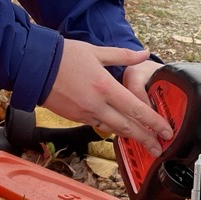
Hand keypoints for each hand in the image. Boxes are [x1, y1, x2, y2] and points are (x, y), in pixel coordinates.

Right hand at [42, 40, 172, 155]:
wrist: (34, 67)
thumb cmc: (64, 56)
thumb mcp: (96, 51)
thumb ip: (122, 55)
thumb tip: (143, 53)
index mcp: (105, 87)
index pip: (136, 109)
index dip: (154, 122)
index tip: (166, 131)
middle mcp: (97, 104)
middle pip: (127, 127)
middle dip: (146, 139)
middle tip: (160, 148)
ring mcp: (85, 113)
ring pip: (113, 129)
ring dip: (130, 136)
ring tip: (144, 142)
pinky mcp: (75, 117)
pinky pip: (98, 125)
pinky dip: (111, 128)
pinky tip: (118, 129)